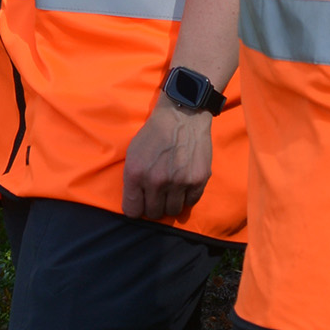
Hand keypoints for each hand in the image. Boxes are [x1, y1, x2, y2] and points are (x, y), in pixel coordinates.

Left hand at [123, 95, 212, 220]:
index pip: (132, 210)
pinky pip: (191, 202)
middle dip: (153, 207)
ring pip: (173, 211)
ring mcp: (179, 182)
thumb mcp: (132, 153)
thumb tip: (136, 203)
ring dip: (170, 203)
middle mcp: (156, 181)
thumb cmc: (154, 133)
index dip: (135, 209)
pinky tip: (184, 185)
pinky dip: (187, 197)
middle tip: (157, 196)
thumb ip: (133, 180)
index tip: (139, 205)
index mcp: (136, 174)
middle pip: (154, 213)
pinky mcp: (198, 180)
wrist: (182, 116)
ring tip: (171, 191)